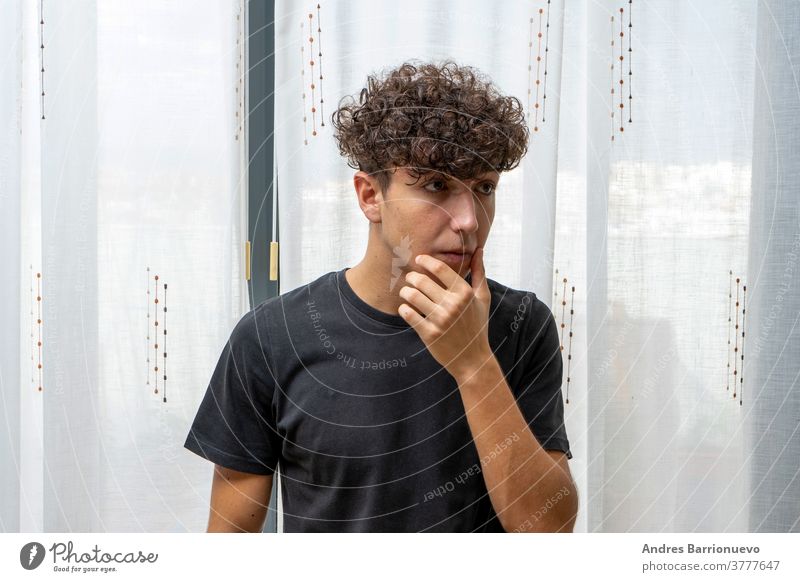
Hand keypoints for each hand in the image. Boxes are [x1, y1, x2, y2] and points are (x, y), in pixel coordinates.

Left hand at [398, 247, 491, 379]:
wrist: (472, 359)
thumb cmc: (477, 326)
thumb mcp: (482, 299)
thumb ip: (479, 273)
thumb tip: (478, 249)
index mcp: (465, 293)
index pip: (439, 268)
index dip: (425, 260)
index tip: (419, 259)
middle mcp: (452, 305)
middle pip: (422, 281)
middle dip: (412, 276)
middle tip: (410, 277)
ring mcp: (440, 320)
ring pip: (412, 296)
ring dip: (405, 291)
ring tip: (406, 292)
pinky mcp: (429, 333)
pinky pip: (408, 314)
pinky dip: (403, 309)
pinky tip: (406, 308)